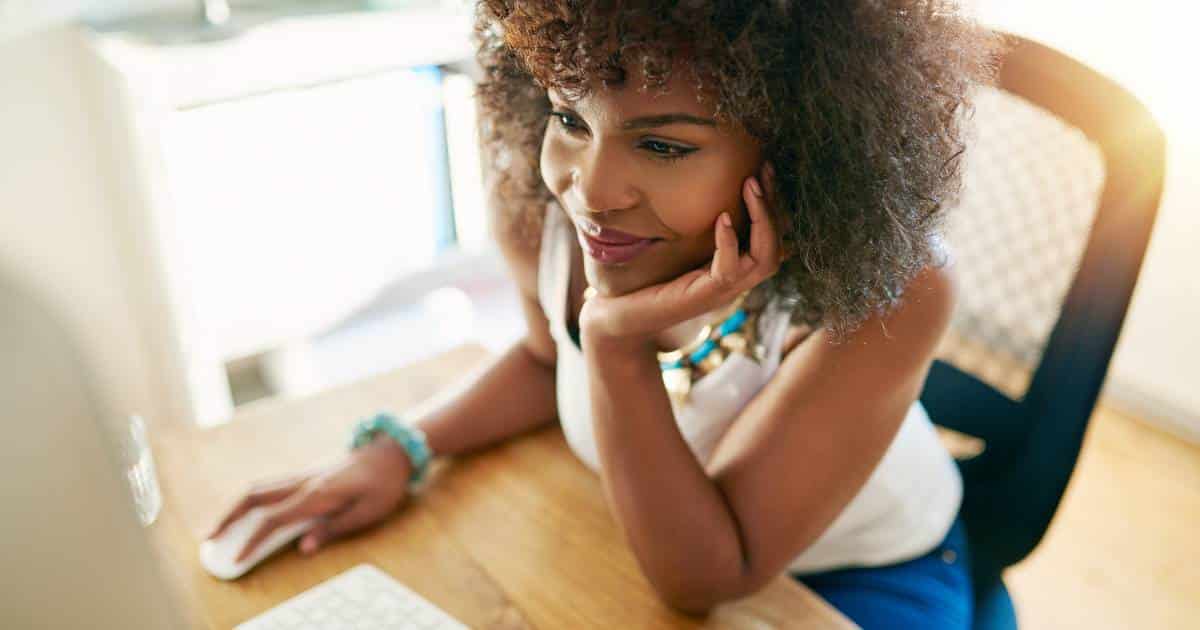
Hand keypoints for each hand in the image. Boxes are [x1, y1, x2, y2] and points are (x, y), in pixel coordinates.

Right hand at [206, 434, 413, 561]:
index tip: (236, 557)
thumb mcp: (367, 513)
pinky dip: (251, 499)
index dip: (252, 540)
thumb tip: (304, 548)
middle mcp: (304, 481)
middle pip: (254, 497)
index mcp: (317, 494)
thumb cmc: (384, 484)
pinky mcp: (306, 474)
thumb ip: (334, 529)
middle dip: (228, 517)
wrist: (393, 451)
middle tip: (207, 537)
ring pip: (258, 488)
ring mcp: (303, 475)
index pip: (274, 519)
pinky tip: (244, 512)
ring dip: (235, 506)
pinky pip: (271, 486)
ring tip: (218, 526)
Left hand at [579, 161, 781, 345]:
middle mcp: (734, 283)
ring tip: (751, 187)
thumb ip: (699, 229)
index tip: (763, 170)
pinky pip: (729, 270)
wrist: (619, 317)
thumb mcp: (679, 249)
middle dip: (774, 207)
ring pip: (765, 260)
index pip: (771, 239)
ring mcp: (721, 293)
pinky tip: (721, 218)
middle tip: (762, 172)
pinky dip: (729, 242)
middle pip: (777, 248)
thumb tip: (707, 190)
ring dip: (762, 220)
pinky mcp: (702, 296)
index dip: (773, 205)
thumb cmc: (646, 280)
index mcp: (733, 270)